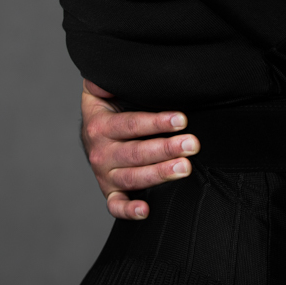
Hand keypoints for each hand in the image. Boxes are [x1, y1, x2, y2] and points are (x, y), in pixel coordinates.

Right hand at [80, 80, 199, 220]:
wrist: (93, 131)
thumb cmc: (109, 105)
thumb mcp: (103, 88)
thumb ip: (107, 79)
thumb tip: (107, 73)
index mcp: (100, 125)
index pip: (132, 124)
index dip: (157, 122)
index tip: (182, 120)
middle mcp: (100, 152)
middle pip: (136, 152)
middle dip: (166, 148)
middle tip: (192, 144)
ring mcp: (104, 175)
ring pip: (132, 178)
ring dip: (159, 174)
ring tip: (185, 167)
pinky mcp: (109, 192)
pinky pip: (115, 206)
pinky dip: (128, 211)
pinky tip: (146, 209)